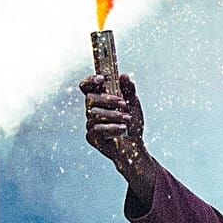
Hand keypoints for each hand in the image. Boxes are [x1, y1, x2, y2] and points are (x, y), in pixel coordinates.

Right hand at [81, 70, 155, 207]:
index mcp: (100, 100)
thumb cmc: (132, 125)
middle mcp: (92, 110)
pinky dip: (112, 128)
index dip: (90, 80)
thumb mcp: (134, 105)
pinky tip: (122, 130)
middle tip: (123, 104)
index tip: (102, 78)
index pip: (87, 86)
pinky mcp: (92, 137)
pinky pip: (97, 129)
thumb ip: (129, 90)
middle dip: (108, 100)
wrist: (135, 147)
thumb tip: (124, 76)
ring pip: (94, 114)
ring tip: (127, 120)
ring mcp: (91, 124)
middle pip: (90, 98)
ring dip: (114, 116)